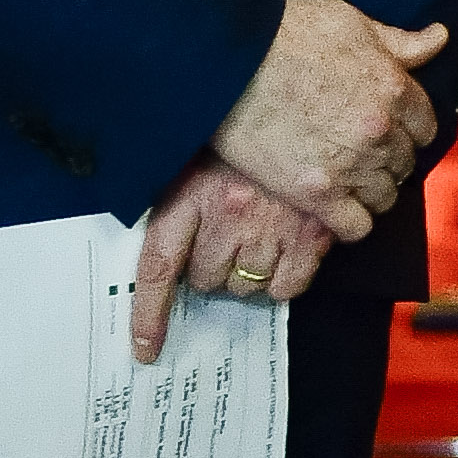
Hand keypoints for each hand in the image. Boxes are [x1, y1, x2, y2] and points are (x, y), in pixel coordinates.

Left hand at [124, 156, 349, 359]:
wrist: (306, 108)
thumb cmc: (244, 139)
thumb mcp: (199, 157)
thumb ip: (177, 202)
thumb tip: (163, 263)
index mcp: (193, 191)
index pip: (159, 265)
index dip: (149, 314)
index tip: (145, 348)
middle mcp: (229, 214)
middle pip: (205, 279)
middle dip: (209, 267)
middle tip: (223, 236)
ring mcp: (272, 227)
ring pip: (245, 287)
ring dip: (245, 272)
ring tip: (255, 236)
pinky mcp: (312, 237)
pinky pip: (285, 288)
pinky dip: (282, 279)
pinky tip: (283, 250)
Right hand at [215, 0, 448, 251]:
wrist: (227, 62)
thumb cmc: (285, 34)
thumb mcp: (350, 22)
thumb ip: (399, 41)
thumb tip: (439, 38)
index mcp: (395, 89)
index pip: (425, 126)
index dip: (407, 129)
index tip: (388, 130)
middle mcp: (380, 132)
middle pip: (405, 163)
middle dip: (387, 159)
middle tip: (359, 153)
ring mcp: (351, 166)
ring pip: (385, 197)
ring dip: (371, 190)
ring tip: (346, 180)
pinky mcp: (317, 195)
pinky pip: (357, 227)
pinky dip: (351, 222)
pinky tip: (335, 208)